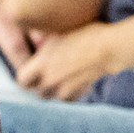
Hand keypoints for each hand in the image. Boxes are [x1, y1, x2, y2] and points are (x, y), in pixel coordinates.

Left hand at [15, 21, 129, 100]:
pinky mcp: (81, 92)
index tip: (30, 71)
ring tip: (60, 80)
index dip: (25, 77)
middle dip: (39, 86)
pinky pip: (70, 99)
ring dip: (55, 91)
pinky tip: (74, 84)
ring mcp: (66, 88)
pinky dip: (70, 94)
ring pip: (54, 97)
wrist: (111, 47)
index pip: (22, 80)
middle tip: (45, 76)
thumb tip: (37, 47)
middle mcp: (51, 79)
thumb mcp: (59, 33)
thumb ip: (44, 45)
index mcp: (42, 63)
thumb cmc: (86, 34)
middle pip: (38, 92)